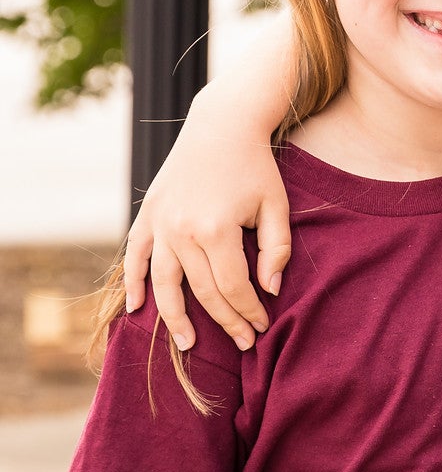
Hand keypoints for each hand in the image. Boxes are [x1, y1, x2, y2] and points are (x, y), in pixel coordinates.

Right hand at [123, 103, 291, 352]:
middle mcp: (182, 231)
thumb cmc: (255, 167)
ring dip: (176, 318)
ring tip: (188, 345)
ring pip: (165, 283)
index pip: (234, 287)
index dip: (250, 311)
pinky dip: (133, 283)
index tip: (262, 326)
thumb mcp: (277, 205)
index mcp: (216, 229)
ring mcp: (161, 224)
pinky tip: (137, 308)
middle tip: (243, 343)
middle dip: (226, 321)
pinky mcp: (148, 215)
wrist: (221, 126)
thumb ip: (277, 250)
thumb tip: (269, 290)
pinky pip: (135, 256)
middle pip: (203, 291)